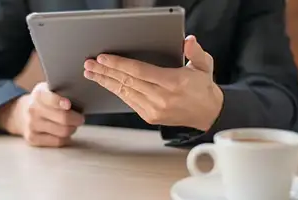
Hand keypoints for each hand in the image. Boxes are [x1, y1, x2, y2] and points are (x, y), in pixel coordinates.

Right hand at [0, 82, 84, 146]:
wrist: (21, 113)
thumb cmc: (44, 101)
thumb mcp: (49, 90)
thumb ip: (62, 91)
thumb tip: (82, 97)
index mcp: (39, 94)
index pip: (50, 99)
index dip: (60, 102)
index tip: (68, 104)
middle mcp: (33, 109)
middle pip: (63, 118)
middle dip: (77, 119)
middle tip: (80, 119)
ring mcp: (32, 125)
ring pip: (63, 131)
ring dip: (72, 129)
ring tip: (73, 125)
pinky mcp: (32, 138)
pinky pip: (58, 141)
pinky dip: (65, 138)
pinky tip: (64, 133)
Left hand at [83, 35, 222, 130]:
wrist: (208, 114)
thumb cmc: (203, 88)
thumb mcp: (204, 66)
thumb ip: (195, 53)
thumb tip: (188, 41)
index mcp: (173, 83)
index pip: (139, 71)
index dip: (119, 64)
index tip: (103, 58)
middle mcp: (161, 97)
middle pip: (127, 81)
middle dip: (105, 72)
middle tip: (89, 64)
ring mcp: (154, 109)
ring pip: (124, 92)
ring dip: (106, 82)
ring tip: (91, 73)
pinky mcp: (150, 116)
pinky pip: (129, 101)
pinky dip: (116, 91)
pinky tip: (107, 84)